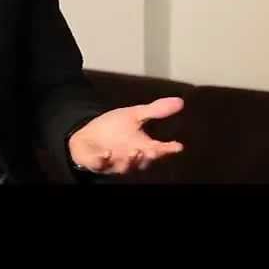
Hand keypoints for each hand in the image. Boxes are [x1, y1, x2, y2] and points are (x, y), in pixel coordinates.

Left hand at [67, 97, 185, 174]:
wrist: (88, 136)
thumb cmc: (114, 128)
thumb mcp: (135, 115)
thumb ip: (156, 110)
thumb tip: (180, 101)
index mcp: (142, 147)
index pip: (159, 150)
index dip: (168, 150)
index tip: (177, 146)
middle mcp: (131, 158)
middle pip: (143, 162)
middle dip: (149, 158)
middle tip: (155, 151)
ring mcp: (114, 162)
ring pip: (125, 167)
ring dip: (130, 161)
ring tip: (135, 152)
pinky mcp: (97, 163)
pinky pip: (101, 165)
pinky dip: (103, 160)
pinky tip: (106, 153)